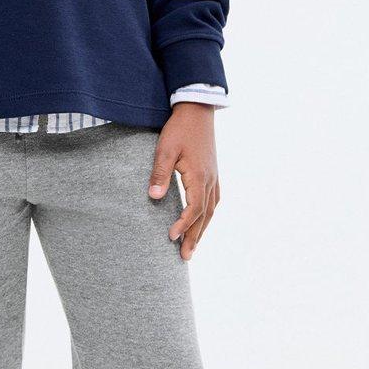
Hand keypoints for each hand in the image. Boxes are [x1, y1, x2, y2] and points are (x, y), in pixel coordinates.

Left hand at [148, 103, 219, 259]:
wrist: (197, 110)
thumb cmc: (179, 129)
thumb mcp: (165, 149)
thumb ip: (160, 174)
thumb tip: (153, 198)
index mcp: (200, 177)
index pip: (193, 209)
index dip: (183, 225)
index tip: (170, 237)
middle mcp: (211, 181)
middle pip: (204, 216)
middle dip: (194, 237)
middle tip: (185, 257)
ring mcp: (214, 177)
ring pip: (211, 211)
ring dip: (201, 229)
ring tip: (193, 247)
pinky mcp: (213, 174)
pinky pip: (213, 202)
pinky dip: (207, 216)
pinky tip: (202, 222)